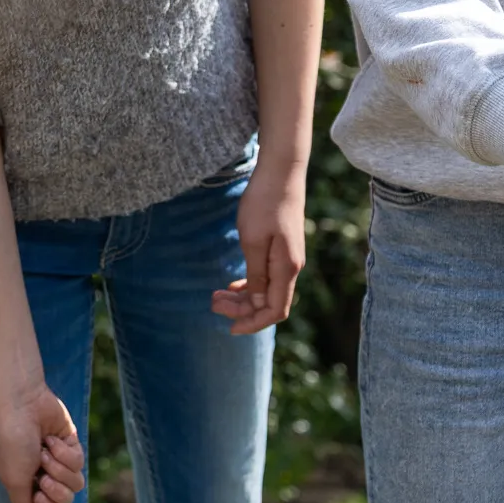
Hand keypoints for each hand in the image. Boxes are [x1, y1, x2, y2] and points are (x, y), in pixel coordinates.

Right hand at [0, 382, 83, 502]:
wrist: (22, 406)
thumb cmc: (12, 443)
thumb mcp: (14, 480)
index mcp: (27, 484)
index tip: (37, 494)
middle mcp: (43, 474)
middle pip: (64, 499)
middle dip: (56, 487)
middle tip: (43, 473)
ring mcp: (59, 460)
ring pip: (76, 483)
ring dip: (60, 468)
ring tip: (45, 453)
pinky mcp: (72, 446)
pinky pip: (79, 462)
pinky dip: (64, 452)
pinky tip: (50, 440)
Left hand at [212, 156, 306, 335]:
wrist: (279, 173)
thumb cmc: (264, 204)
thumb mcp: (253, 241)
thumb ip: (257, 274)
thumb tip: (260, 304)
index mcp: (286, 269)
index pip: (275, 310)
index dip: (253, 323)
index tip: (229, 329)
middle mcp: (291, 267)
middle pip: (269, 303)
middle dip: (242, 310)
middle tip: (212, 304)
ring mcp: (287, 257)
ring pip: (267, 290)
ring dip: (243, 297)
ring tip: (216, 296)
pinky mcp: (281, 247)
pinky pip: (267, 275)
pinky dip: (250, 284)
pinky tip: (233, 284)